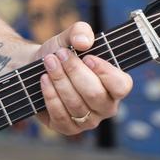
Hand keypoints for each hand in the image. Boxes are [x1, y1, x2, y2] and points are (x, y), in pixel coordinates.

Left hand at [33, 21, 132, 135]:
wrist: (38, 67)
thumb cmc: (61, 53)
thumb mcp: (69, 37)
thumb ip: (80, 31)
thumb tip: (83, 42)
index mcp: (115, 86)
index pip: (121, 85)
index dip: (105, 72)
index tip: (87, 57)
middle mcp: (106, 106)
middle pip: (94, 94)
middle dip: (74, 72)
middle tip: (60, 55)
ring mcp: (88, 120)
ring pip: (76, 105)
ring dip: (60, 80)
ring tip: (49, 62)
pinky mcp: (67, 128)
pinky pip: (61, 116)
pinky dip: (50, 96)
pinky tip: (44, 80)